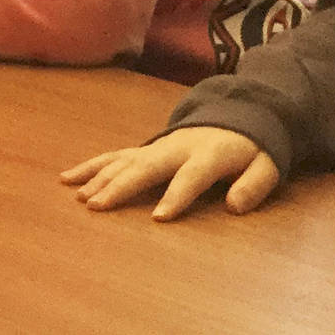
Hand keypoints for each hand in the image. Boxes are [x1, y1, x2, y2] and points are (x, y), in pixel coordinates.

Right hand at [59, 127, 280, 219]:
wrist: (236, 117)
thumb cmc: (251, 149)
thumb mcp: (267, 165)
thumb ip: (254, 185)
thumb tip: (235, 207)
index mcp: (208, 154)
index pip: (191, 176)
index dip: (176, 196)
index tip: (159, 217)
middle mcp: (176, 148)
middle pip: (145, 167)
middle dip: (120, 186)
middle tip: (97, 205)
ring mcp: (157, 146)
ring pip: (123, 160)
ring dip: (100, 177)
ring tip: (80, 197)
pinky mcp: (145, 149)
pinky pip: (114, 156)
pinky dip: (90, 165)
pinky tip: (68, 178)